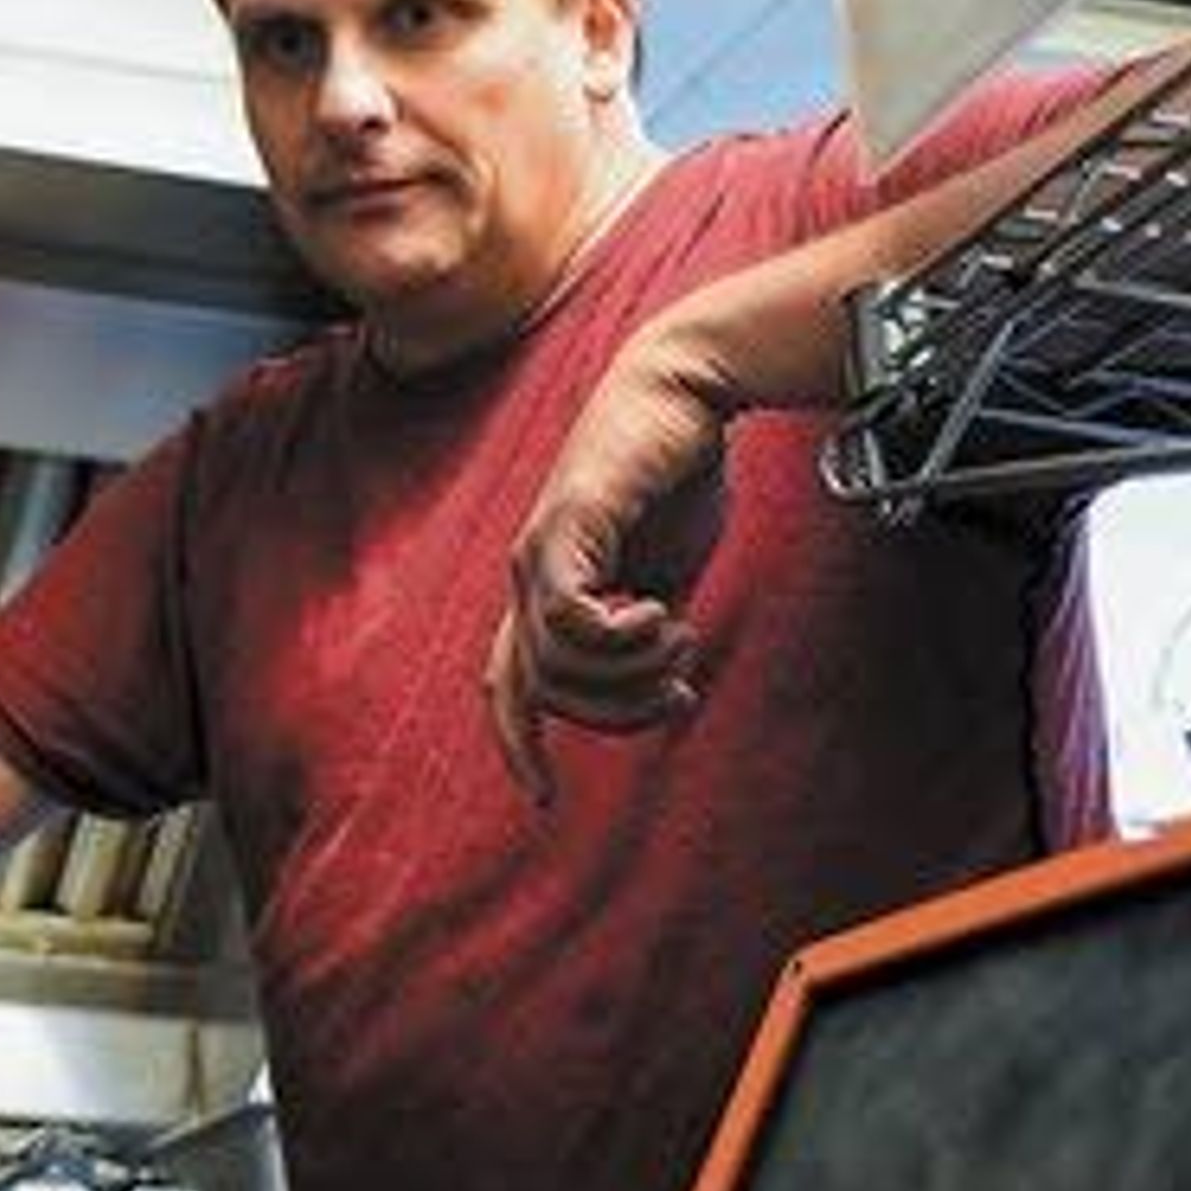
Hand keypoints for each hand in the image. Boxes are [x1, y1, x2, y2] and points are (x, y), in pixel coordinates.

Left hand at [483, 332, 732, 804]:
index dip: (516, 746)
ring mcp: (540, 550)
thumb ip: (648, 636)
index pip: (506, 688)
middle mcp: (527, 576)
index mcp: (545, 593)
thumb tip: (661, 692)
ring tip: (678, 639)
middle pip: (541, 693)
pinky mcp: (569, 524)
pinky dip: (618, 636)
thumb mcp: (664, 575)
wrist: (684, 391)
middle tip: (676, 691)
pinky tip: (659, 613)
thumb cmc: (674, 480)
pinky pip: (569, 616)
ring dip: (630, 674)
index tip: (544, 799)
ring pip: (558, 664)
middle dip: (612, 715)